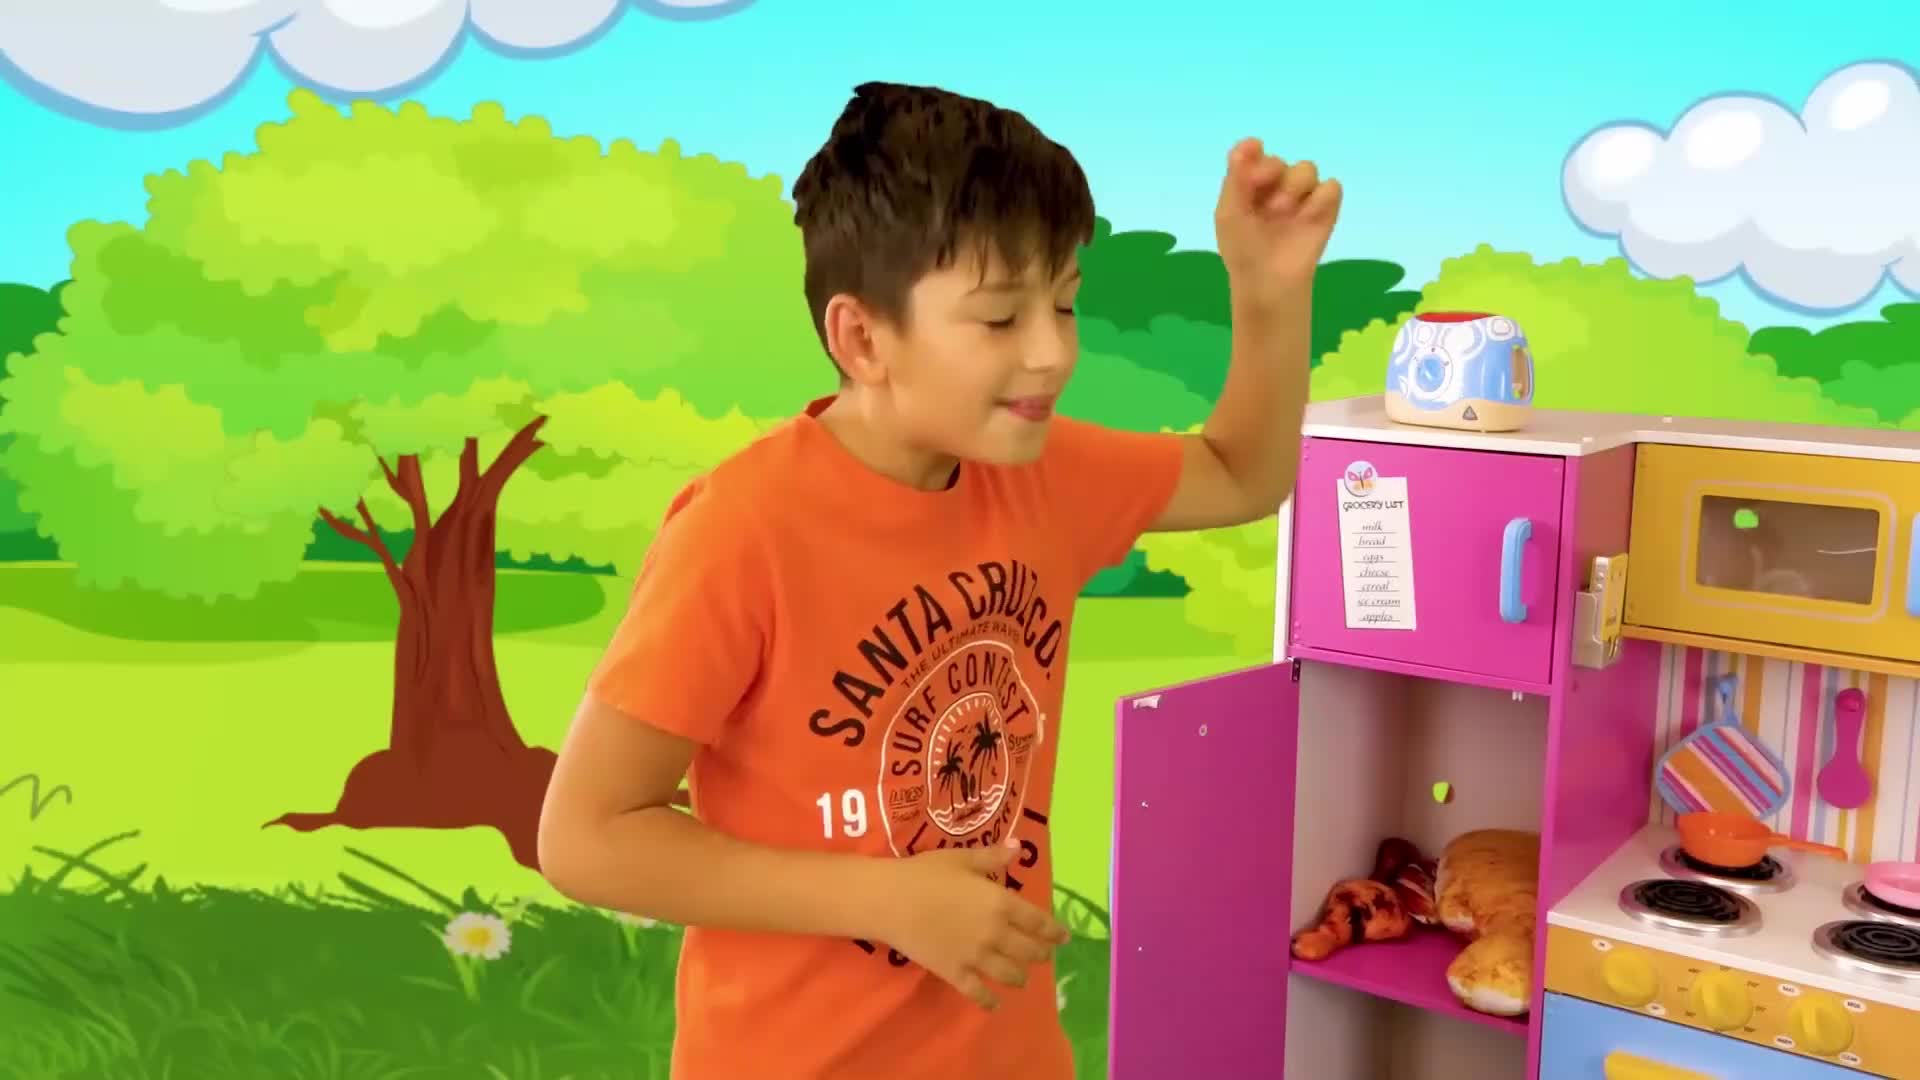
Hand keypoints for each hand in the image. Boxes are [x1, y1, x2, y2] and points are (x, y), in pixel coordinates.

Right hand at [877, 842, 1069, 1009]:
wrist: (891, 900)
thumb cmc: (925, 873)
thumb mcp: (962, 859)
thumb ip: (993, 857)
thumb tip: (1019, 847)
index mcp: (1000, 903)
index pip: (1038, 921)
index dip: (1054, 931)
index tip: (1064, 938)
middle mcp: (995, 933)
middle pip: (1029, 951)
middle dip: (1040, 954)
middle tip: (1043, 955)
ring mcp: (976, 957)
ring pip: (1010, 974)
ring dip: (1020, 977)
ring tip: (1022, 977)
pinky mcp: (955, 973)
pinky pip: (978, 993)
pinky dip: (989, 1001)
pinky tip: (994, 1004)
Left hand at [1213, 137, 1342, 305]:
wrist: (1269, 283)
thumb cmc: (1244, 251)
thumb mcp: (1230, 214)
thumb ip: (1236, 178)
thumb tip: (1250, 141)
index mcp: (1250, 185)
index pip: (1253, 154)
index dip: (1253, 158)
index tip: (1250, 175)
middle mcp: (1276, 185)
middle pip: (1279, 161)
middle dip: (1272, 180)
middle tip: (1266, 205)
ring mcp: (1302, 196)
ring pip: (1307, 168)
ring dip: (1294, 187)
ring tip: (1284, 213)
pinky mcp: (1325, 209)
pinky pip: (1331, 187)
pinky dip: (1319, 200)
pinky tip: (1307, 219)